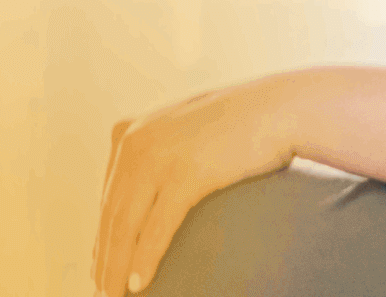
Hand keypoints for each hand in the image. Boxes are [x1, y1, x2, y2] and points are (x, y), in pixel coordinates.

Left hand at [92, 75, 299, 295]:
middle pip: (111, 214)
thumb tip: (153, 191)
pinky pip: (156, 227)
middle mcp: (135, 141)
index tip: (102, 265)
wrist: (283, 108)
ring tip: (115, 296)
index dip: (103, 237)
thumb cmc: (243, 123)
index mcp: (129, 132)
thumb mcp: (187, 132)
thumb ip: (162, 152)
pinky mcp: (185, 173)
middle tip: (103, 290)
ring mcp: (158, 156)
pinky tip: (138, 284)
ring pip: (126, 226)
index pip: (108, 197)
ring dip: (116, 267)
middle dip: (105, 258)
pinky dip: (144, 259)